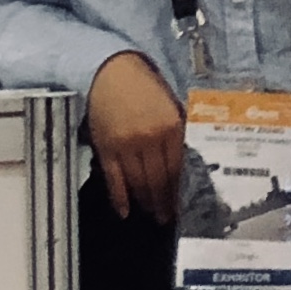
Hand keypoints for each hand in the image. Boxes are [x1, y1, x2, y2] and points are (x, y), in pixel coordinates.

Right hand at [87, 52, 188, 223]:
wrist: (111, 71)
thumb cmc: (145, 87)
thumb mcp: (170, 106)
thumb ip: (177, 134)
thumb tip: (184, 164)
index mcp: (171, 127)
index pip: (177, 169)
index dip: (178, 191)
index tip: (180, 206)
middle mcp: (149, 139)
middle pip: (158, 180)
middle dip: (162, 203)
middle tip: (165, 217)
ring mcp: (126, 145)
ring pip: (137, 183)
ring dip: (145, 202)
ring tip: (150, 215)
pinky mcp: (106, 147)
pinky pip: (113, 179)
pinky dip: (119, 198)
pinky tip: (124, 212)